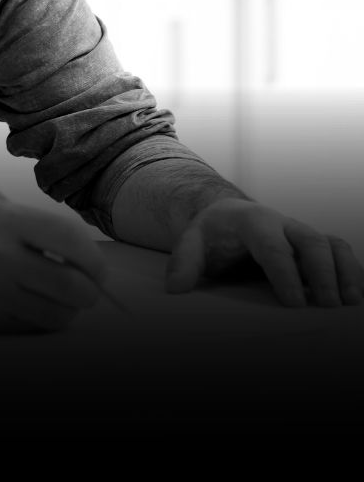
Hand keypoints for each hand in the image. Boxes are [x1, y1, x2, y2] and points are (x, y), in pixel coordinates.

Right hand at [0, 202, 107, 332]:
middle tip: (85, 290)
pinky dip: (41, 319)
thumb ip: (50, 234)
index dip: (95, 260)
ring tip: (54, 298)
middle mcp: (0, 256)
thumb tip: (99, 271)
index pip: (72, 240)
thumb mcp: (5, 217)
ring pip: (59, 315)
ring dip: (67, 310)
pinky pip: (36, 327)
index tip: (97, 270)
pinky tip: (26, 304)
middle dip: (90, 293)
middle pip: (73, 286)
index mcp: (8, 222)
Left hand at [165, 197, 363, 306]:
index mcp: (251, 221)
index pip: (272, 246)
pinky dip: (351, 272)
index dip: (284, 273)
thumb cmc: (211, 233)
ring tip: (350, 304)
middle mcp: (282, 223)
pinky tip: (355, 299)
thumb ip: (183, 263)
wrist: (227, 216)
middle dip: (322, 272)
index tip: (294, 303)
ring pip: (332, 244)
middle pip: (310, 240)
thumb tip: (175, 289)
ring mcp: (301, 233)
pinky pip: (340, 252)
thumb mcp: (190, 242)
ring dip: (344, 272)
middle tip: (327, 305)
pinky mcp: (314, 245)